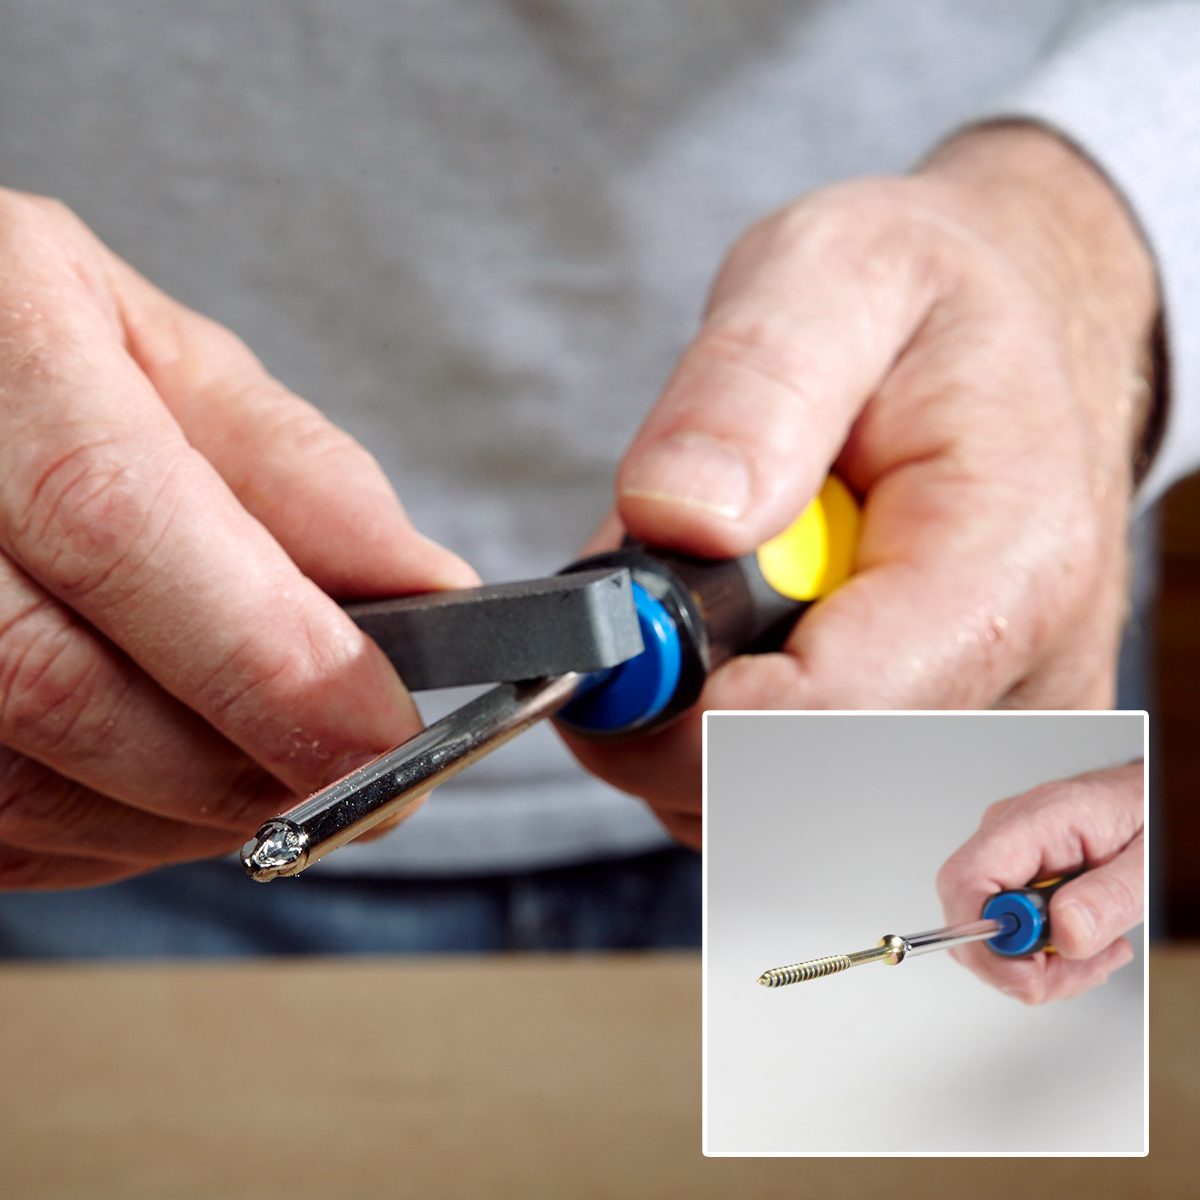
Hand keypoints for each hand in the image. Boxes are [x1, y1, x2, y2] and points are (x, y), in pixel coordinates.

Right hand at [0, 189, 476, 888]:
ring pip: (21, 781)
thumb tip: (429, 589)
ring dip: (186, 810)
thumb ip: (297, 472)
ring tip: (279, 772)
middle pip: (55, 682)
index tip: (385, 730)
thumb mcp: (168, 356)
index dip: (265, 652)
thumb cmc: (36, 346)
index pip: (116, 520)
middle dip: (242, 763)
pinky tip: (173, 778)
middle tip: (366, 783)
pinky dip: (110, 827)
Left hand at [564, 124, 1158, 846]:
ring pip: (773, 820)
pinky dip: (722, 742)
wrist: (1012, 347)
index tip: (612, 651)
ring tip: (722, 594)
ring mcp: (984, 736)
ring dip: (692, 728)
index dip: (681, 715)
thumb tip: (677, 516)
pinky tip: (745, 644)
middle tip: (659, 594)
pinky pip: (786, 807)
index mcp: (1005, 570)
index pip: (826, 724)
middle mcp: (1019, 687)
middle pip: (792, 800)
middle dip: (672, 721)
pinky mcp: (939, 757)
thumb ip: (754, 384)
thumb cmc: (932, 310)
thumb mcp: (834, 276)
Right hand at [935, 761, 1143, 1002]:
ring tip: (1097, 952)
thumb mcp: (1145, 860)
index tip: (1028, 977)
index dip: (983, 941)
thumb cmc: (1142, 814)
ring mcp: (1003, 856)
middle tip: (1080, 968)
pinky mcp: (1011, 874)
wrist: (1140, 795)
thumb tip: (1066, 933)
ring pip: (986, 933)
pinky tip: (1082, 938)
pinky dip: (1042, 952)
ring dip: (1041, 964)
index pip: (967, 882)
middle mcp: (1002, 837)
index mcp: (1030, 824)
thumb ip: (1108, 896)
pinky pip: (1005, 928)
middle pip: (970, 917)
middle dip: (1021, 964)